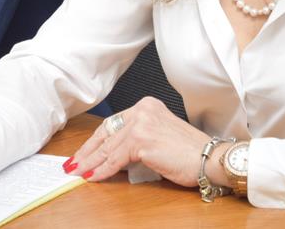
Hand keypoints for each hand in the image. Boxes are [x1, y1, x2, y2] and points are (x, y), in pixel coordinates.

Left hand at [66, 97, 222, 187]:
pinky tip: (93, 177)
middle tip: (73, 163)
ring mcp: (141, 124)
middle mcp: (142, 110)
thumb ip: (136, 142)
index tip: (84, 151)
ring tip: (79, 172)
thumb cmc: (191, 152)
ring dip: (91, 163)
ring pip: (108, 148)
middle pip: (106, 133)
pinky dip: (102, 170)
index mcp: (146, 106)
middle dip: (87, 151)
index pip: (113, 123)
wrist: (211, 159)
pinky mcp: (142, 141)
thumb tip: (112, 158)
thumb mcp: (159, 138)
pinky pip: (116, 160)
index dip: (95, 140)